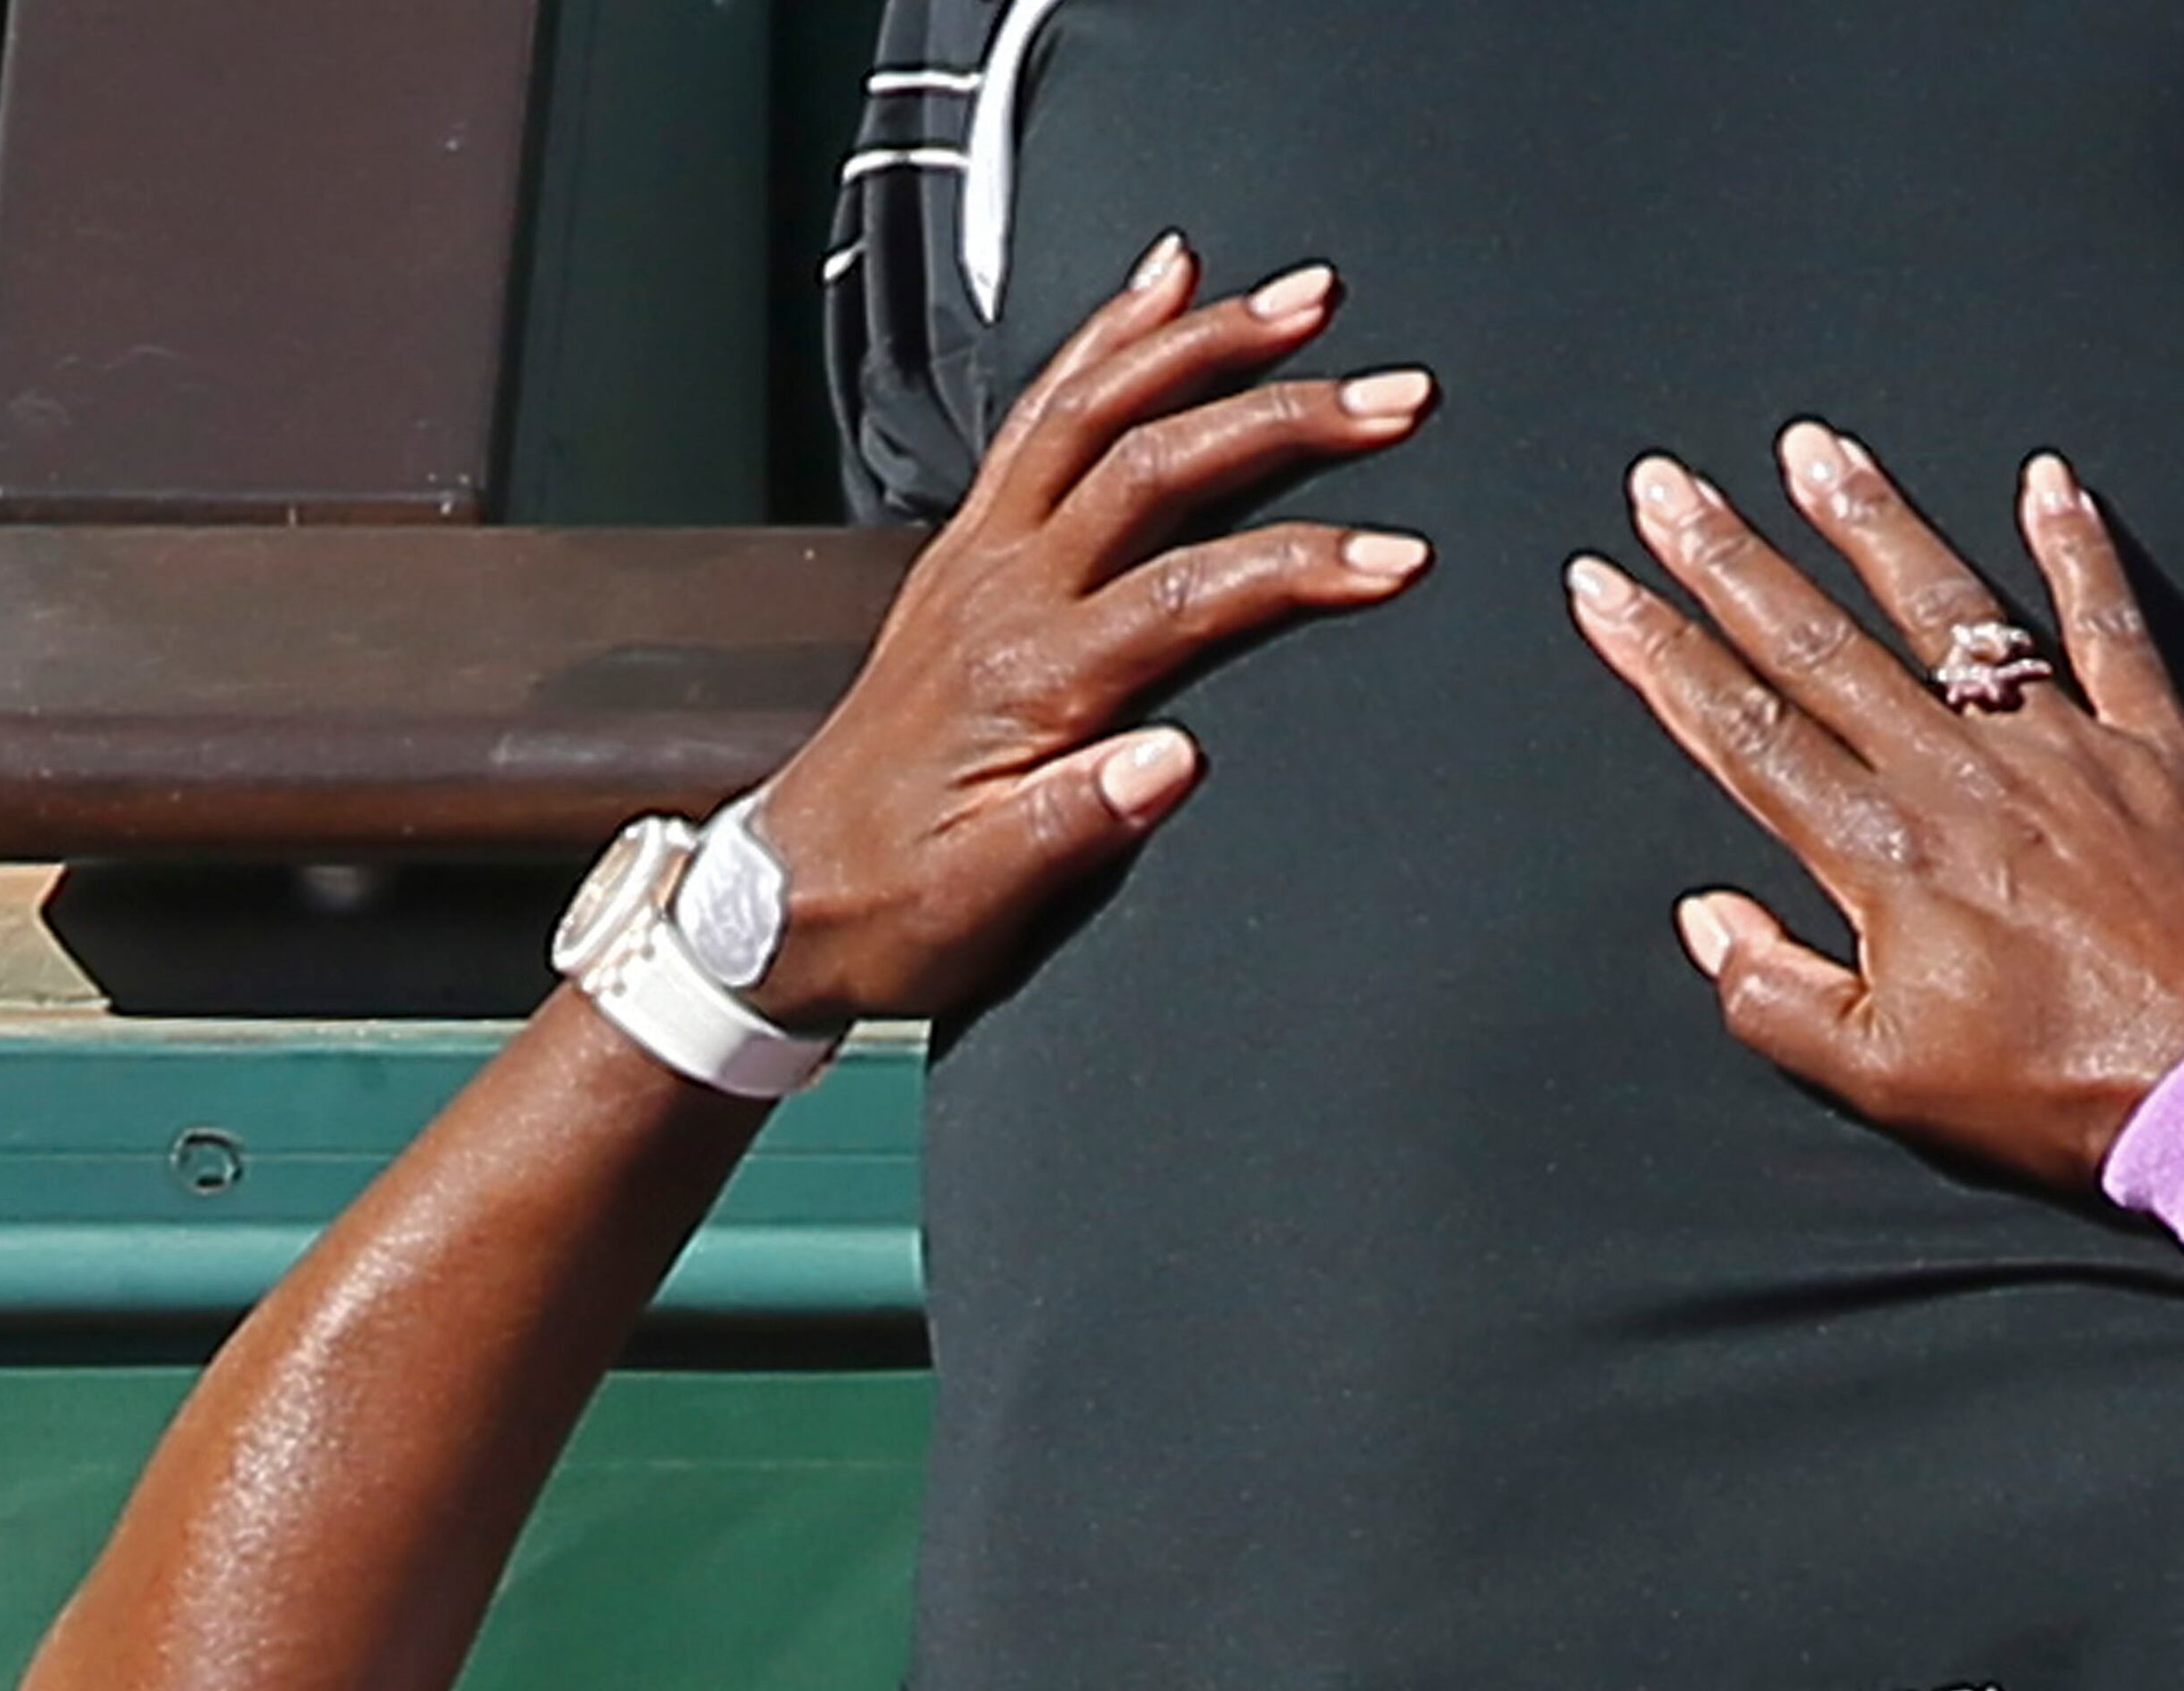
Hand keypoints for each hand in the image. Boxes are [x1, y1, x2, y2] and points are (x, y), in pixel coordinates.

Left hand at [748, 235, 1433, 1030]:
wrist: (789, 902)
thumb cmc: (893, 905)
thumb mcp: (987, 901)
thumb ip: (1080, 822)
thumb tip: (1173, 760)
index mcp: (1029, 680)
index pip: (1190, 591)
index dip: (1302, 564)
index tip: (1394, 554)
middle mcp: (1002, 592)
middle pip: (1153, 459)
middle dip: (1280, 415)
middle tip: (1388, 397)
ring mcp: (980, 557)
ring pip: (1095, 406)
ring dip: (1201, 342)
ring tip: (1299, 301)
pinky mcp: (966, 551)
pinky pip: (1041, 413)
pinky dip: (1106, 339)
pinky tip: (1159, 292)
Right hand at [1563, 430, 2183, 1188]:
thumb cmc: (2061, 1098)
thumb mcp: (1888, 1081)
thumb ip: (1779, 999)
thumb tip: (1709, 919)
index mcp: (1884, 857)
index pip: (1745, 735)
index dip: (1663, 657)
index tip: (1604, 589)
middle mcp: (1961, 775)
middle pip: (1820, 646)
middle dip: (1730, 559)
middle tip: (1666, 486)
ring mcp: (2061, 745)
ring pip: (1946, 608)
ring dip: (1869, 521)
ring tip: (1811, 450)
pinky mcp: (2156, 743)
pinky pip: (2109, 622)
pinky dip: (2077, 545)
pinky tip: (2047, 478)